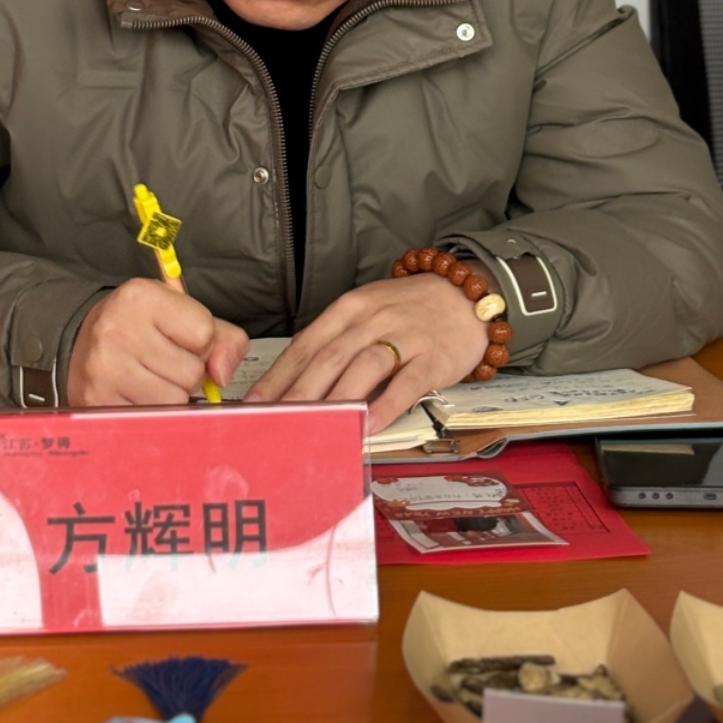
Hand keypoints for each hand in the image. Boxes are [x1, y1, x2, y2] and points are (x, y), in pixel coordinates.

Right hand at [66, 278, 248, 406]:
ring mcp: (105, 368)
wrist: (81, 343)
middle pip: (192, 372)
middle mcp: (118, 329)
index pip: (204, 333)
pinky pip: (152, 420)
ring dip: (171, 395)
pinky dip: (152, 412)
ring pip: (175, 400)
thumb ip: (221, 338)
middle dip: (187, 373)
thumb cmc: (139, 328)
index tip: (181, 339)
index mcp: (142, 297)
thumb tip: (223, 375)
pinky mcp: (97, 401)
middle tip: (163, 362)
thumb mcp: (180, 314)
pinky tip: (137, 394)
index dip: (202, 343)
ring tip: (150, 378)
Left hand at [244, 275, 487, 434]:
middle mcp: (372, 319)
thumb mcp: (367, 312)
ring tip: (315, 428)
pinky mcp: (433, 356)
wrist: (467, 294)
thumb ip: (336, 342)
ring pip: (363, 367)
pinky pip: (406, 383)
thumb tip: (296, 381)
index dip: (279, 375)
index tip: (255, 402)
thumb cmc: (410, 310)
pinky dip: (385, 405)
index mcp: (349, 308)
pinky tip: (368, 425)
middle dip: (298, 393)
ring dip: (337, 399)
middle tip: (274, 423)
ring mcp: (404, 336)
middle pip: (328, 357)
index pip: (306, 343)